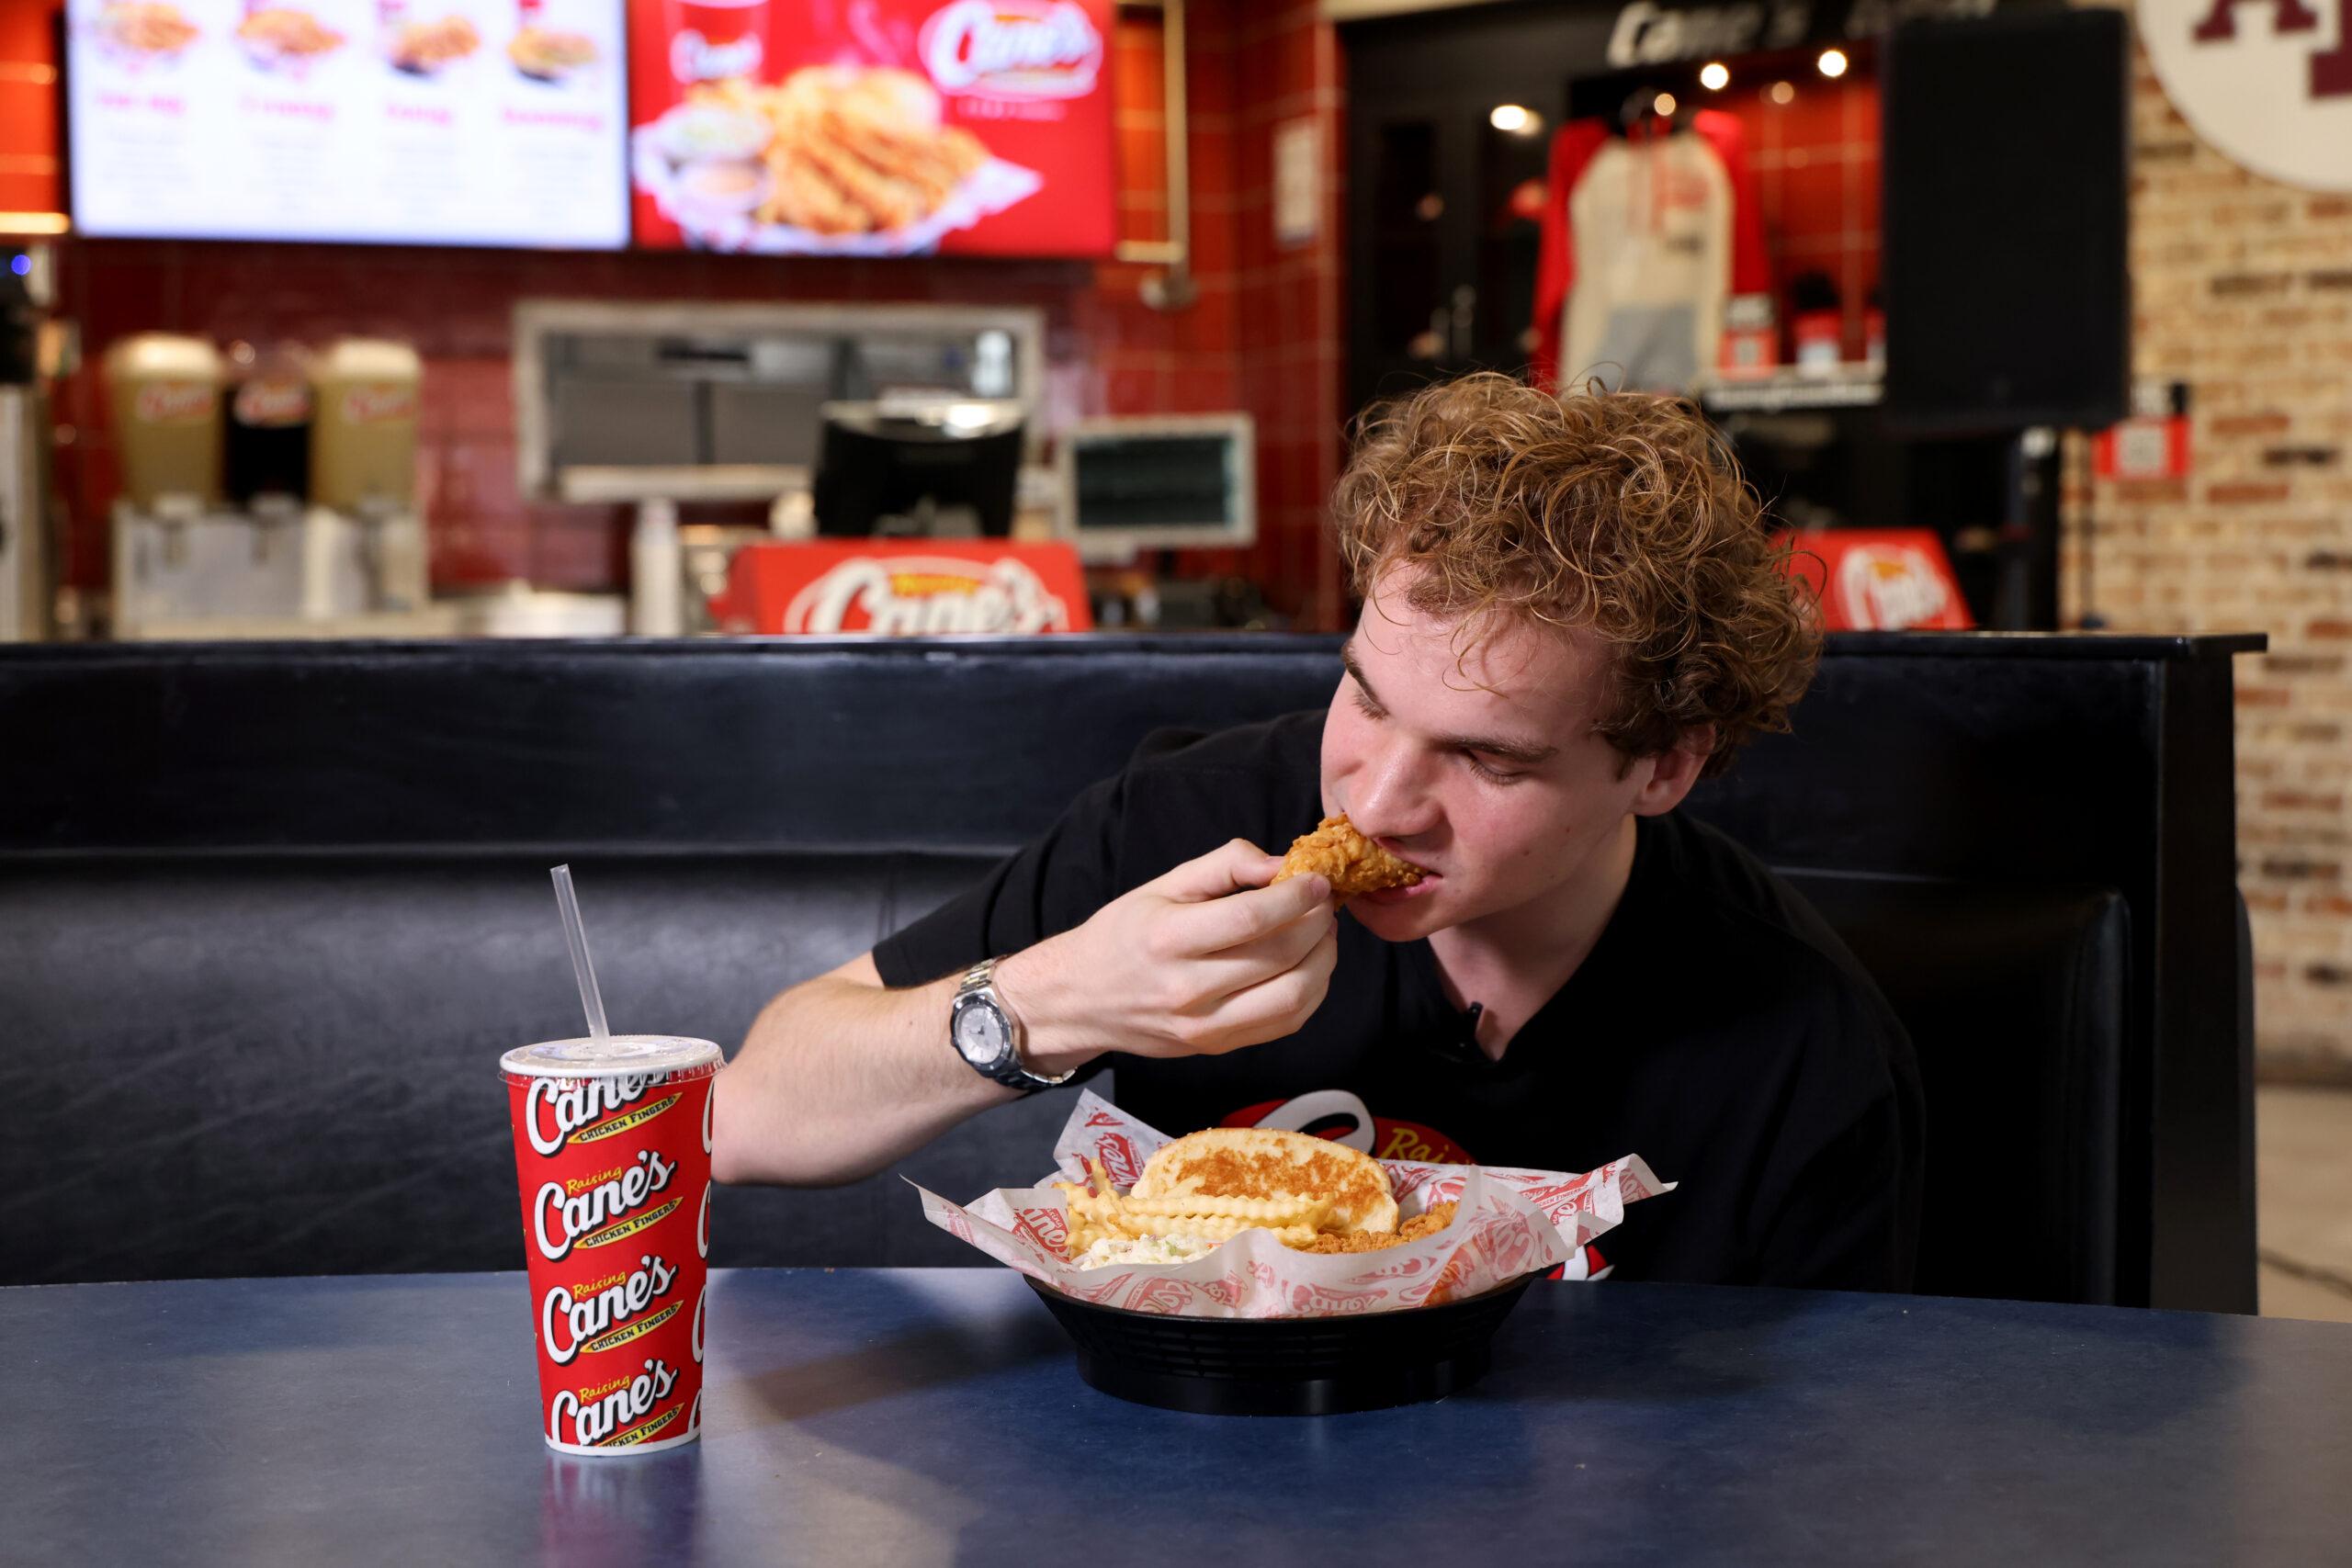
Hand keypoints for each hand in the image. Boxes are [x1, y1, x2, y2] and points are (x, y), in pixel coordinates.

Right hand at [1005, 838, 1338, 1068]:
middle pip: (1281, 958)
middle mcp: (1187, 989)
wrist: (1080, 999)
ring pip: (1294, 998)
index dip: (1297, 897)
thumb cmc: (1123, 934)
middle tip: (1325, 903)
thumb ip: (1225, 865)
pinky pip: (1286, 1024)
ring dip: (1324, 960)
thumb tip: (1281, 864)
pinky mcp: (1218, 1046)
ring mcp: (1205, 1026)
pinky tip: (1309, 965)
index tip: (1318, 881)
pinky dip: (1313, 991)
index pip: (1250, 919)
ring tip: (1322, 933)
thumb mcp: (1163, 884)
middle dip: (1318, 924)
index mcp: (1168, 939)